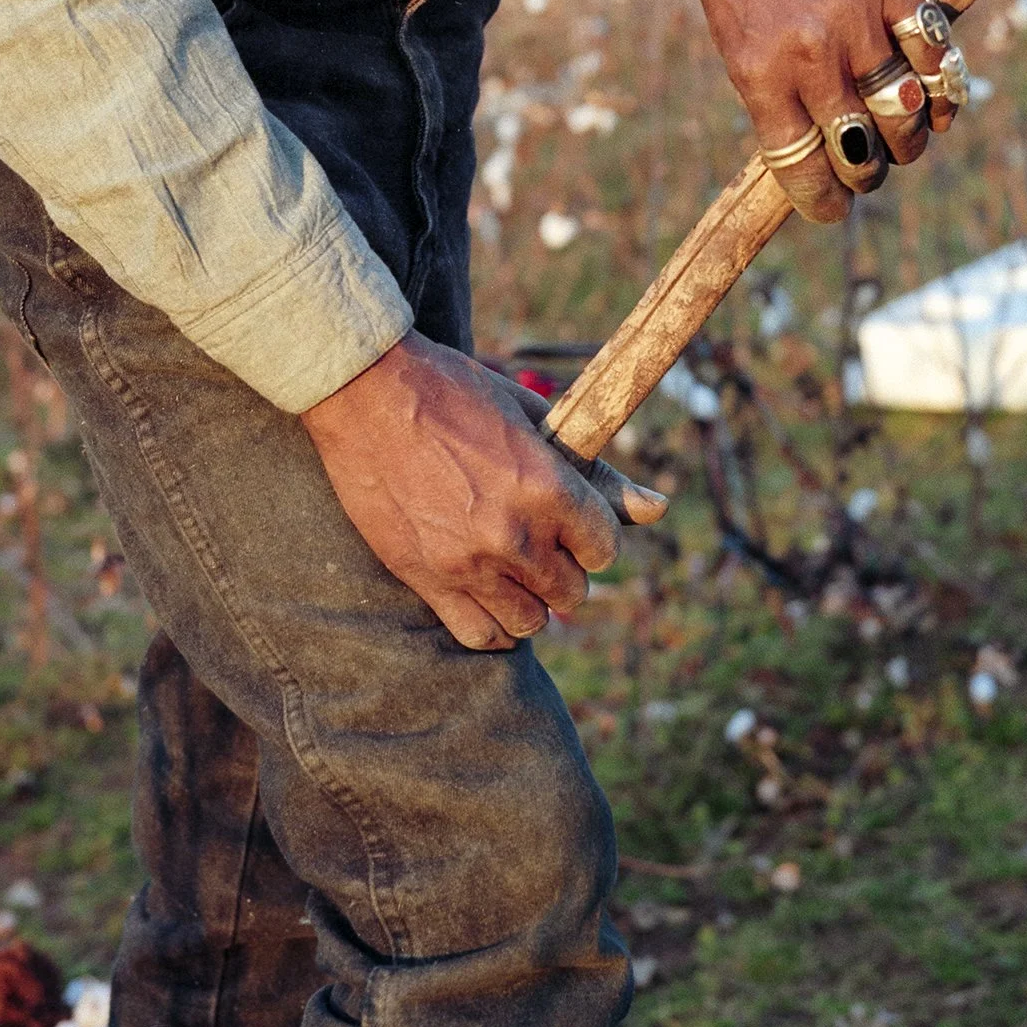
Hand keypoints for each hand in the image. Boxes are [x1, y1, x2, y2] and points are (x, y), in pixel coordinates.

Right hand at [303, 333, 666, 650]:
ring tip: (514, 568)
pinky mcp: (425, 577)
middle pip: (572, 592)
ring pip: (531, 622)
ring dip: (531, 600)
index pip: (605, 548)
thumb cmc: (454, 392)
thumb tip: (660, 508)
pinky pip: (479, 634)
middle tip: (542, 542)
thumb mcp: (532, 416)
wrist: (366, 393)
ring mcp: (467, 562)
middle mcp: (513, 534)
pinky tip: (490, 596)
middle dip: (566, 568)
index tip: (574, 522)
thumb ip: (596, 470)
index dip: (593, 535)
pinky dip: (494, 625)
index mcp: (546, 486)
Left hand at [688, 0, 950, 223]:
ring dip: (909, 140)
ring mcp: (858, 15)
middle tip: (868, 170)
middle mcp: (812, 49)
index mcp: (760, 73)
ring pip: (906, 112)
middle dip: (868, 175)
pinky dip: (943, 91)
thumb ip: (780, 107)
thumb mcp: (739, 51)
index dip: (825, 201)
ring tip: (902, 139)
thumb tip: (829, 174)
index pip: (805, 168)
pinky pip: (936, 56)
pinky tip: (936, 104)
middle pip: (863, 149)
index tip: (833, 207)